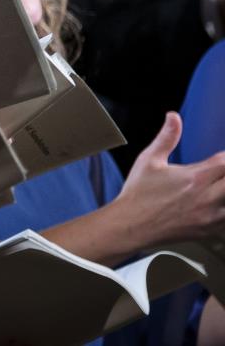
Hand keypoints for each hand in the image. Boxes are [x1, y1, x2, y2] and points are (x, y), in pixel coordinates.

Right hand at [109, 112, 224, 249]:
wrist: (131, 225)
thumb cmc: (138, 194)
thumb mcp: (149, 160)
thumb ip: (166, 137)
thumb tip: (174, 117)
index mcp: (194, 177)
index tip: (220, 159)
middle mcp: (207, 197)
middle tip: (218, 174)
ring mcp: (211, 216)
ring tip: (218, 188)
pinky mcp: (210, 231)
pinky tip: (217, 206)